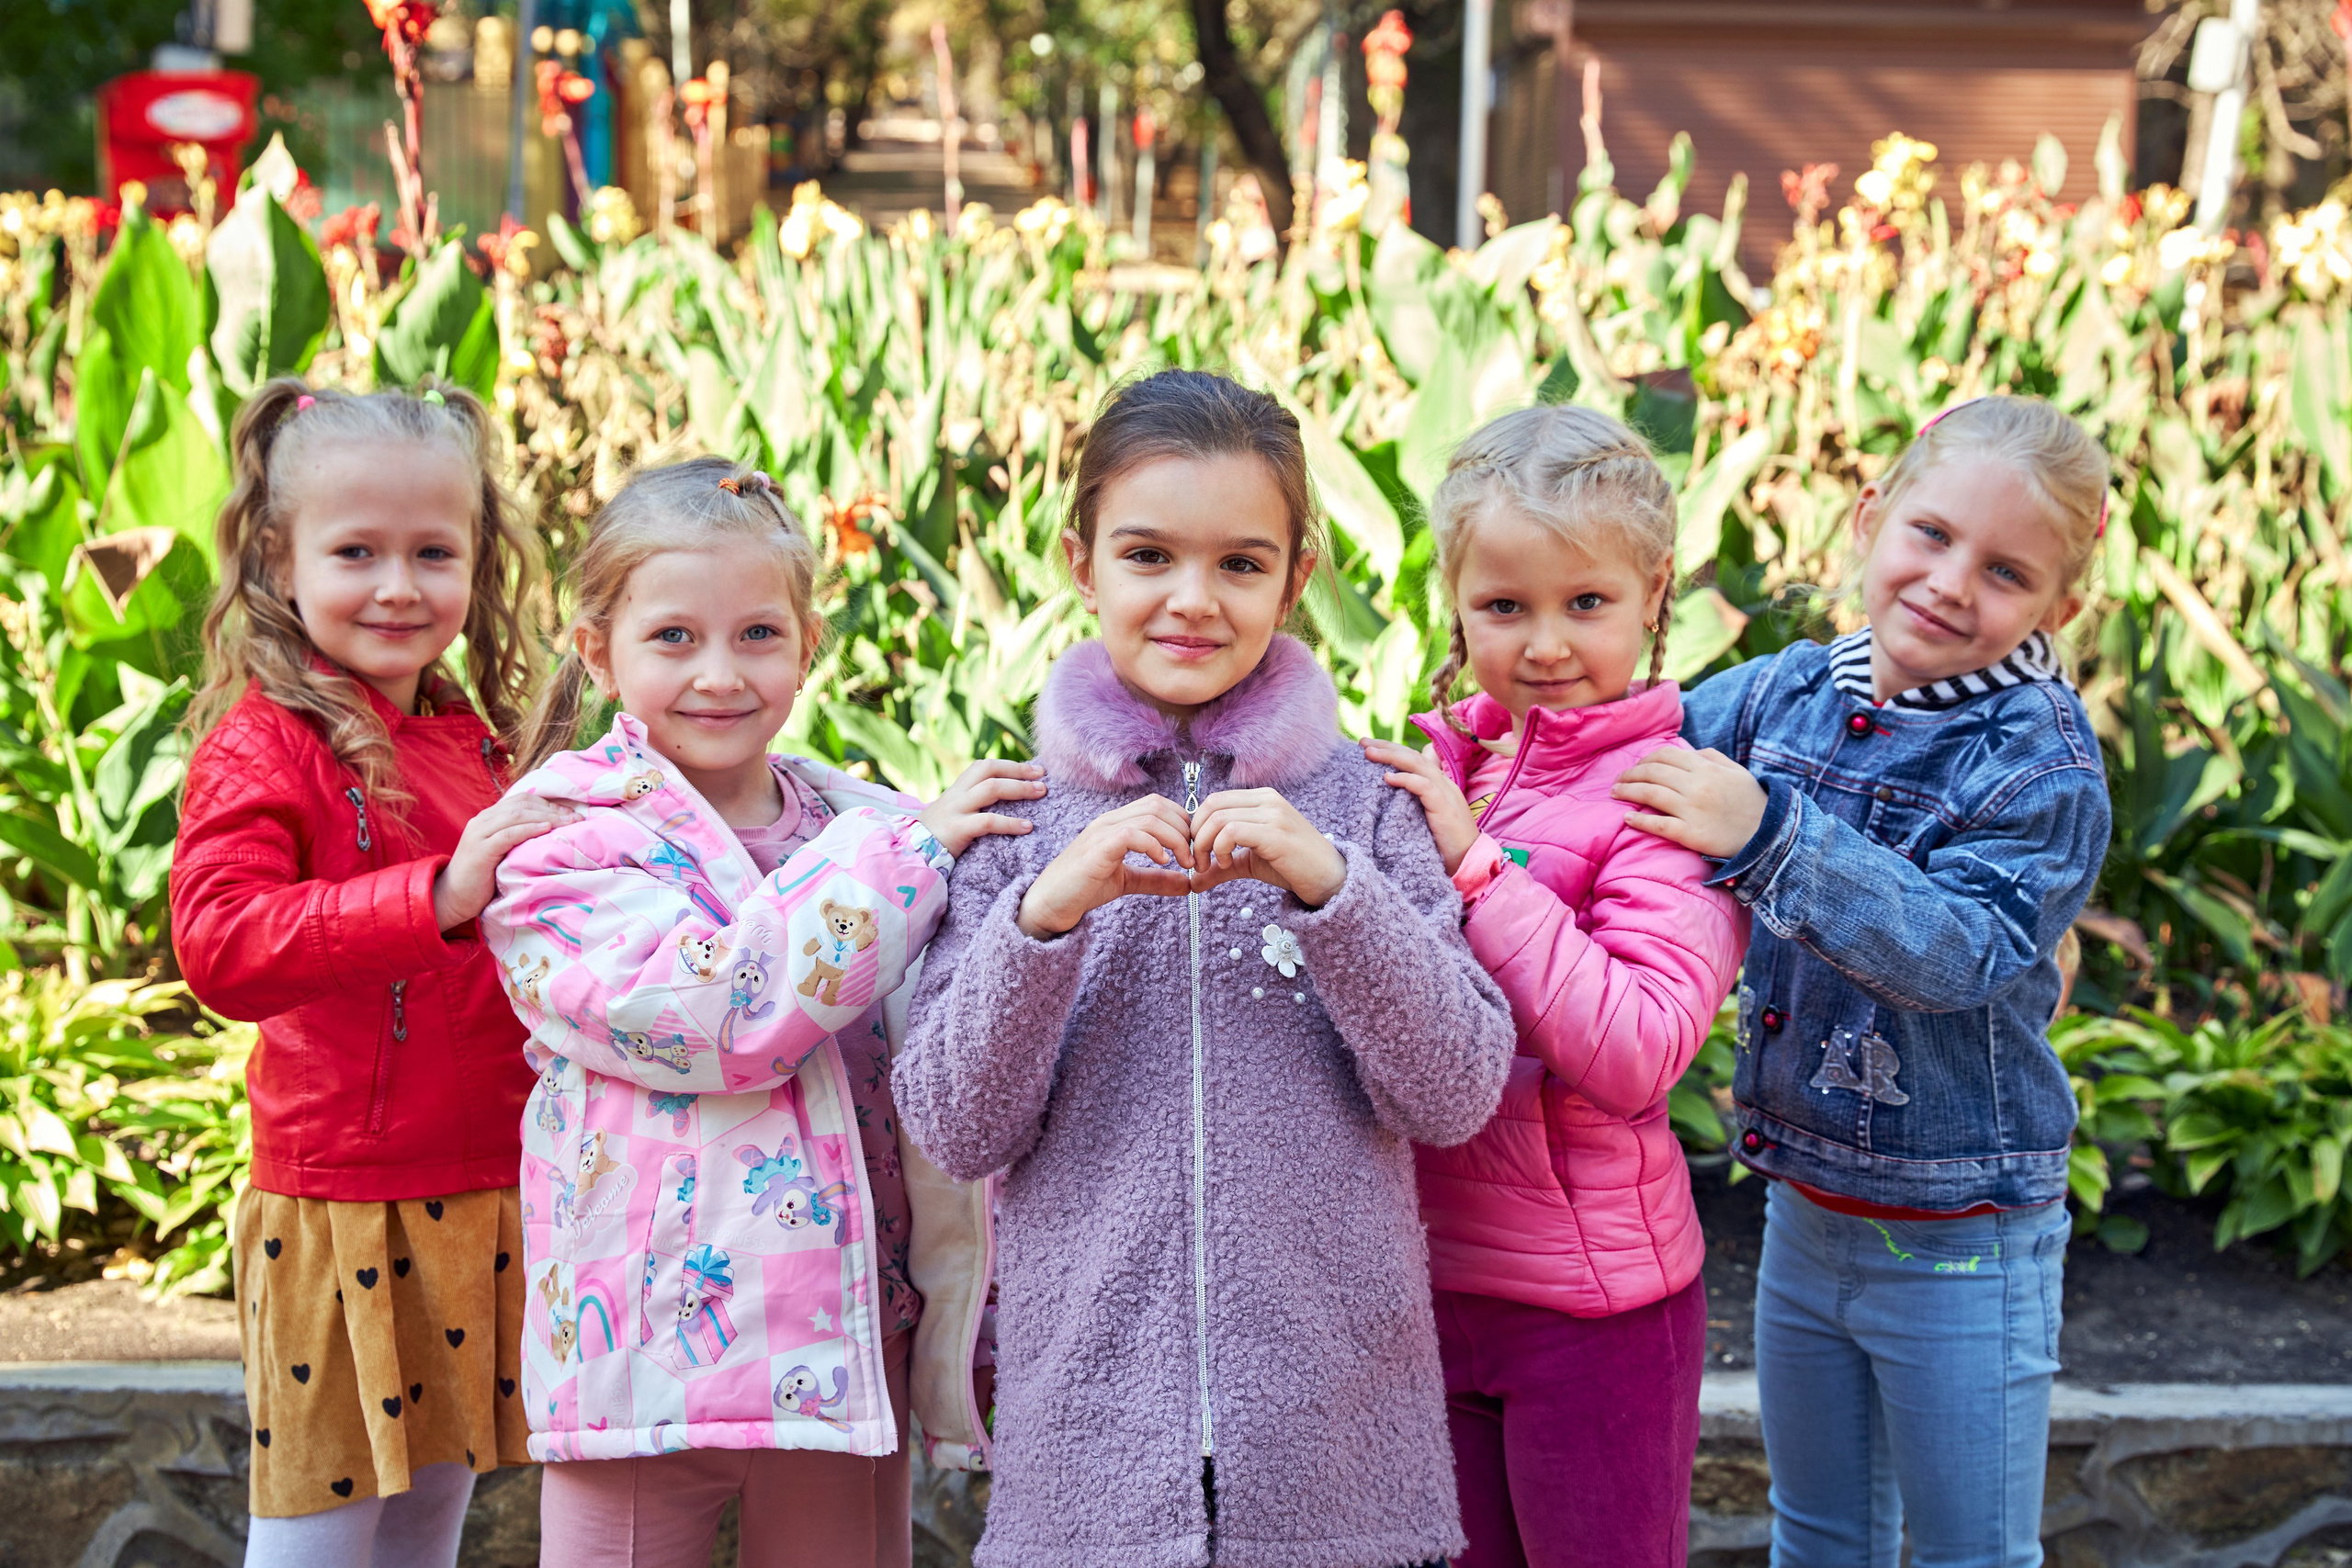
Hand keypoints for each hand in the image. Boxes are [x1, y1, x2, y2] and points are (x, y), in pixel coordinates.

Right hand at [434, 795, 578, 931]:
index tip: (571, 813)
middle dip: (553, 809)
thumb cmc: (482, 877)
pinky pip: (507, 834)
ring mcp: (479, 834)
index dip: (549, 804)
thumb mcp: (502, 852)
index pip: (523, 800)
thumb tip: (552, 833)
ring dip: (547, 817)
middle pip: (523, 804)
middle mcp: (483, 820)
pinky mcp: (480, 850)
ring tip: (569, 823)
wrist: (452, 897)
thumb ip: (518, 839)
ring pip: (517, 815)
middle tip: (576, 818)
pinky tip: (546, 829)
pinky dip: (528, 829)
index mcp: (489, 817)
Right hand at [917, 759, 1046, 856]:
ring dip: (1020, 789)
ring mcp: (956, 809)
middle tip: (1043, 777)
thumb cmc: (938, 834)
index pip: (985, 765)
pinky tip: (1027, 827)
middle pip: (990, 770)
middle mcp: (958, 793)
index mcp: (958, 788)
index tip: (1035, 769)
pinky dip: (1010, 823)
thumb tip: (1006, 800)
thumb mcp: (954, 812)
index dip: (1011, 765)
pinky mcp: (957, 829)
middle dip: (1019, 770)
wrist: (910, 851)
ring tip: (1041, 793)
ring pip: (992, 789)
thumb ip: (973, 804)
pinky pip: (988, 821)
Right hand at [1017, 796, 1194, 938]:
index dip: (1181, 821)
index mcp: (1116, 823)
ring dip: (1175, 839)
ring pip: (1149, 817)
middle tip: (1193, 857)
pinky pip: (1132, 834)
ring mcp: (1101, 832)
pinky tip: (1163, 862)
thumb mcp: (1128, 881)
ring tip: (1184, 863)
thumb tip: (1188, 884)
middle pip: (1157, 805)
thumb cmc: (1083, 888)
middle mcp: (1109, 821)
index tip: (1193, 848)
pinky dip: (1154, 846)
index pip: (1157, 804)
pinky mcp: (1097, 849)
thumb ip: (1155, 878)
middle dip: (1183, 829)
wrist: (1051, 904)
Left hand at [1188, 789, 1347, 907]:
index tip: (1197, 852)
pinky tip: (1228, 864)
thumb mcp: (1250, 862)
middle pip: (1212, 806)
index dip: (1197, 826)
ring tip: (1212, 866)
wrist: (1329, 879)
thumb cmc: (1292, 867)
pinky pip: (1232, 832)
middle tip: (1199, 862)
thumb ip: (1221, 866)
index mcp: (1261, 799)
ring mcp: (1273, 814)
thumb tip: (1192, 882)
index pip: (1215, 800)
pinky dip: (1220, 849)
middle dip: (1196, 835)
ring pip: (1219, 818)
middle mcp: (1267, 800)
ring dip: (1205, 845)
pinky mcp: (1276, 833)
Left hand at [1360, 737, 1478, 876]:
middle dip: (1387, 746)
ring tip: (1369, 752)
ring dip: (1391, 756)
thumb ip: (1415, 801)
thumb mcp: (1427, 817)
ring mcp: (1446, 793)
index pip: (1415, 758)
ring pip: (1417, 764)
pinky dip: (1405, 779)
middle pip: (1414, 756)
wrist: (1469, 862)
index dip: (1393, 749)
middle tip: (1362, 741)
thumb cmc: (1445, 844)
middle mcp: (1444, 783)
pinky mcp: (1445, 807)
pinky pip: (1424, 786)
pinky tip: (1387, 778)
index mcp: (1440, 784)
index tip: (1369, 745)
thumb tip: (1393, 789)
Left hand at [1612, 747, 1768, 858]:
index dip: (1645, 758)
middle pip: (1653, 773)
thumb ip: (1710, 756)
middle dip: (1630, 774)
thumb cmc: (1750, 801)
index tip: (1636, 766)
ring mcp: (1692, 810)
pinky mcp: (1691, 834)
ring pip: (1650, 794)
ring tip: (1615, 793)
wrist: (1768, 835)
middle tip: (1618, 780)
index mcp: (1706, 768)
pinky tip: (1627, 817)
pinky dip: (1639, 820)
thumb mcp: (1735, 770)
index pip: (1665, 755)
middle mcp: (1697, 785)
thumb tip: (1685, 752)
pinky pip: (1658, 824)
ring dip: (1628, 792)